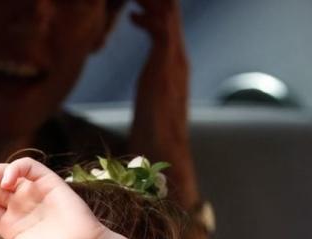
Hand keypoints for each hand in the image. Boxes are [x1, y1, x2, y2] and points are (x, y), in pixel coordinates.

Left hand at [129, 0, 197, 208]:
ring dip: (151, 1)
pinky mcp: (166, 67)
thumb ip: (153, 82)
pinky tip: (132, 15)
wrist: (163, 152)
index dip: (155, 6)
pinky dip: (148, 17)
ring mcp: (175, 61)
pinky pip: (162, 29)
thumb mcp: (151, 98)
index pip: (169, 23)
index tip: (135, 0)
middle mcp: (179, 58)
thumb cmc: (152, 132)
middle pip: (171, 12)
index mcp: (175, 63)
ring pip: (169, 15)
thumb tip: (149, 83)